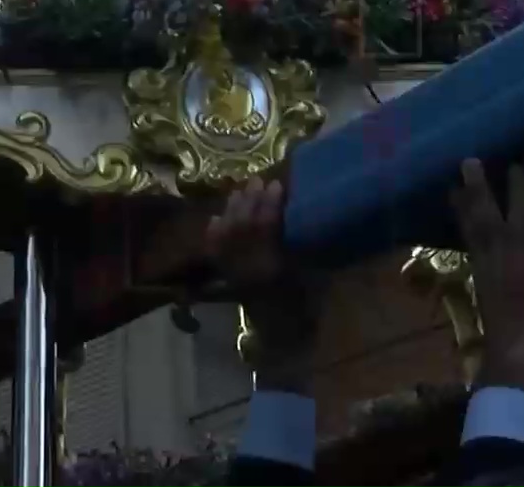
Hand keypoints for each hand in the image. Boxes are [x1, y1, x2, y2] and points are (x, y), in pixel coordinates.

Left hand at [205, 180, 318, 382]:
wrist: (278, 342)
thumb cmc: (300, 310)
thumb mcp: (309, 280)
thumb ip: (303, 252)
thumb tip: (307, 219)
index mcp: (272, 269)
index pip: (267, 230)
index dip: (271, 206)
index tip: (277, 186)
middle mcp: (247, 270)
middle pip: (244, 228)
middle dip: (250, 202)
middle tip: (257, 181)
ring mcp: (232, 275)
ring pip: (227, 236)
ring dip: (233, 211)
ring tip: (239, 190)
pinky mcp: (224, 280)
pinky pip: (214, 252)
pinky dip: (214, 234)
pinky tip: (216, 219)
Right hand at [452, 160, 523, 401]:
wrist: (519, 342)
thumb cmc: (499, 330)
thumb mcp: (485, 299)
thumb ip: (488, 279)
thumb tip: (488, 270)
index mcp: (477, 262)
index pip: (466, 226)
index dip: (459, 205)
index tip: (453, 187)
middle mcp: (495, 249)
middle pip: (483, 210)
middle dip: (476, 185)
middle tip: (472, 161)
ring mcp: (521, 249)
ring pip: (516, 210)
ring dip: (516, 188)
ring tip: (516, 168)